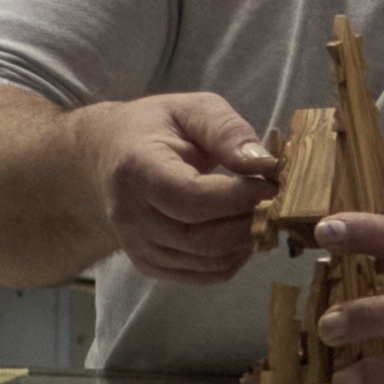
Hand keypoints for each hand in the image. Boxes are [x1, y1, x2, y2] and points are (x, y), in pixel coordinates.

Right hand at [84, 87, 282, 285]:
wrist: (106, 159)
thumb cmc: (152, 129)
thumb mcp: (190, 109)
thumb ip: (226, 130)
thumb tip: (263, 163)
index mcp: (137, 170)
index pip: (192, 199)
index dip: (238, 198)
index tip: (270, 184)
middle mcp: (131, 216)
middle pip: (203, 239)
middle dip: (251, 223)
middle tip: (276, 201)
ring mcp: (138, 247)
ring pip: (209, 262)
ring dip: (247, 242)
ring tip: (263, 213)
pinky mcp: (150, 265)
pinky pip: (205, 274)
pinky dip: (235, 257)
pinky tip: (243, 230)